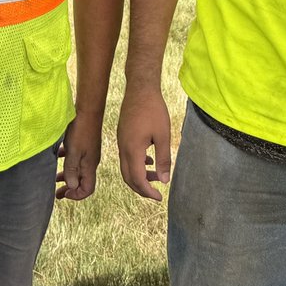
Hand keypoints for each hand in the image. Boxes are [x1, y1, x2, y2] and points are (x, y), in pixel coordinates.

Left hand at [56, 112, 102, 200]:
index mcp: (90, 165)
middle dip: (69, 188)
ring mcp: (88, 151)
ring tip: (54, 176)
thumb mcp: (74, 151)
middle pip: (82, 180)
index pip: (88, 189)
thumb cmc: (81, 130)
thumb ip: (72, 169)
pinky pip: (75, 156)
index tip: (64, 193)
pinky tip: (58, 155)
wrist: (88, 109)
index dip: (76, 195)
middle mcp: (91, 161)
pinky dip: (67, 160)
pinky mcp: (84, 142)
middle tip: (57, 192)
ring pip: (77, 169)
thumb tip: (71, 186)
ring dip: (67, 175)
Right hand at [116, 84, 170, 201]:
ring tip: (155, 176)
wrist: (140, 88)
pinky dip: (136, 164)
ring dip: (139, 176)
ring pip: (126, 167)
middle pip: (128, 177)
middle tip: (156, 193)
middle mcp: (123, 147)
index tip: (160, 197)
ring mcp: (121, 141)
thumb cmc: (154, 110)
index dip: (148, 192)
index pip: (137, 179)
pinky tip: (149, 159)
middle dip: (142, 188)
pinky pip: (126, 157)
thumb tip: (164, 181)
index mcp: (133, 149)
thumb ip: (164, 159)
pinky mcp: (122, 135)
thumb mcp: (163, 136)